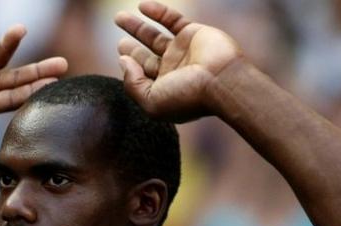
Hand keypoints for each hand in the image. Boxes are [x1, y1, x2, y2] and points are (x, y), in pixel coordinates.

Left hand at [115, 1, 240, 122]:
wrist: (221, 80)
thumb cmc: (188, 97)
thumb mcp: (151, 101)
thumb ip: (132, 84)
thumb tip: (123, 62)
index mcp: (164, 89)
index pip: (141, 76)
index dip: (129, 66)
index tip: (121, 55)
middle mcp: (173, 71)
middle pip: (147, 57)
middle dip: (133, 50)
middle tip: (120, 43)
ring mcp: (183, 51)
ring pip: (155, 36)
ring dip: (137, 27)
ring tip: (118, 17)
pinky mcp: (193, 33)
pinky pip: (172, 20)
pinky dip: (157, 12)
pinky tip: (141, 6)